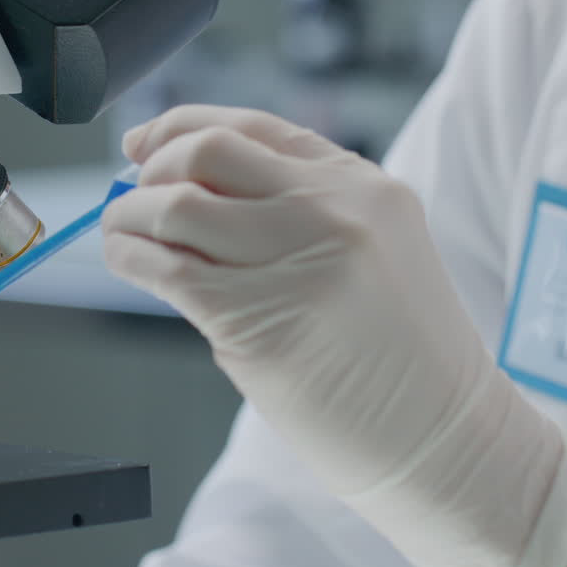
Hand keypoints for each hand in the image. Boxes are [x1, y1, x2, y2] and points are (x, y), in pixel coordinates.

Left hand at [102, 105, 566, 566]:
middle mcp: (330, 210)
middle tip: (133, 196)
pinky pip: (167, 269)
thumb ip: (291, 214)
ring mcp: (296, 262)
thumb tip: (183, 193)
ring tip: (119, 232)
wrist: (447, 439)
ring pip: (175, 207)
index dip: (180, 127)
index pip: (251, 127)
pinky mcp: (258, 320)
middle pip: (205, 151)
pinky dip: (128, 258)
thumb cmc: (400, 356)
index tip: (142, 145)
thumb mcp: (370, 252)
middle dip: (151, 169)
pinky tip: (124, 261)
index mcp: (360, 185)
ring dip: (127, 215)